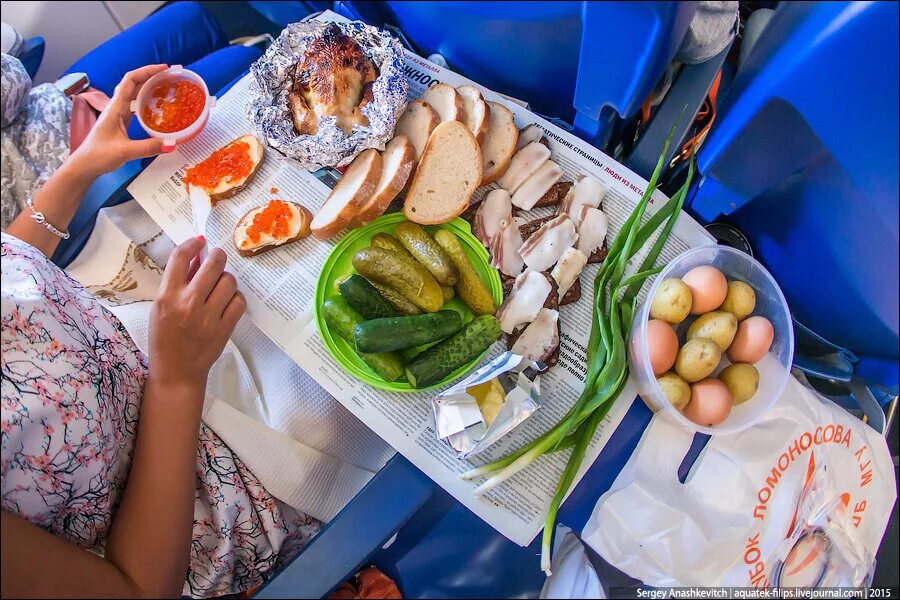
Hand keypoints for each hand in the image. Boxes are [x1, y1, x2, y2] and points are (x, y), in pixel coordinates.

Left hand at [69, 64, 168, 177]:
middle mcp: (116, 107)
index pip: (130, 81)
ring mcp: (118, 114)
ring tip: (166, 86)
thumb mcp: (125, 152)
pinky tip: (157, 106)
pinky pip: (135, 105)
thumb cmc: (99, 155)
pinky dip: (146, 100)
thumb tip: (173, 143)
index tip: (164, 69)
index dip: (147, 71)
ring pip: (134, 93)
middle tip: (171, 76)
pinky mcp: (120, 122)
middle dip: (151, 76)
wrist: (84, 165)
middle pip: (133, 83)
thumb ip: (149, 147)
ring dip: (149, 86)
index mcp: (115, 108)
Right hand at [148, 237, 245, 390]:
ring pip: (229, 280)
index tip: (199, 242)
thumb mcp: (161, 307)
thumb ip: (177, 282)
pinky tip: (227, 302)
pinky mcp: (224, 328)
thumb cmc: (165, 337)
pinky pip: (239, 300)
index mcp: (166, 296)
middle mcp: (188, 303)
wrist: (176, 371)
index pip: (180, 257)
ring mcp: (208, 316)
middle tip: (216, 259)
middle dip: (217, 256)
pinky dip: (235, 298)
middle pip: (213, 263)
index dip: (192, 244)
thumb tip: (198, 257)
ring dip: (226, 279)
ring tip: (219, 286)